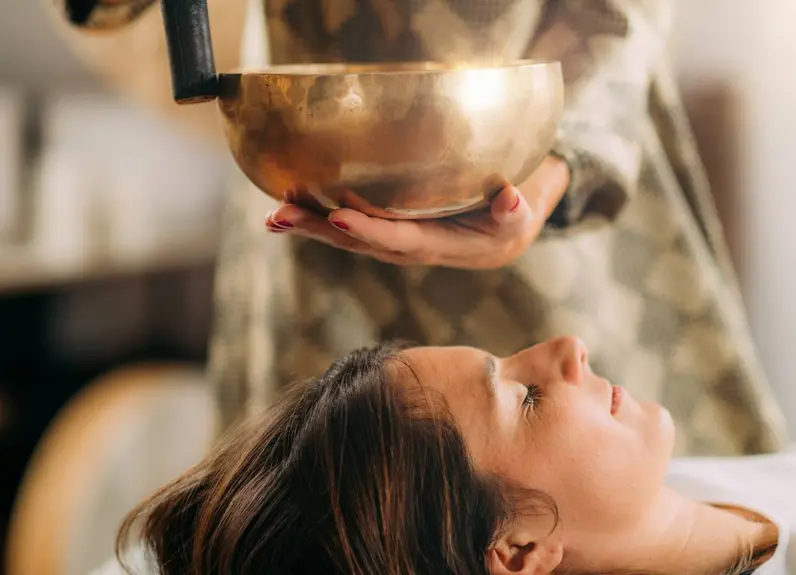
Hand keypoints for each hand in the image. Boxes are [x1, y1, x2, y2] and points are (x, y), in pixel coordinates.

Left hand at [265, 156, 569, 269]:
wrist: (505, 230)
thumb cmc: (514, 218)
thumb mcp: (521, 215)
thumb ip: (515, 210)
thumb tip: (511, 199)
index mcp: (439, 244)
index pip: (399, 238)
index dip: (369, 230)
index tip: (338, 215)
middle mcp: (409, 246)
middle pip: (358, 242)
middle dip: (318, 229)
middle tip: (280, 216)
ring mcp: (394, 239)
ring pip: (346, 237)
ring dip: (309, 226)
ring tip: (272, 217)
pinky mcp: (388, 228)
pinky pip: (349, 225)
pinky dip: (318, 217)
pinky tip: (290, 204)